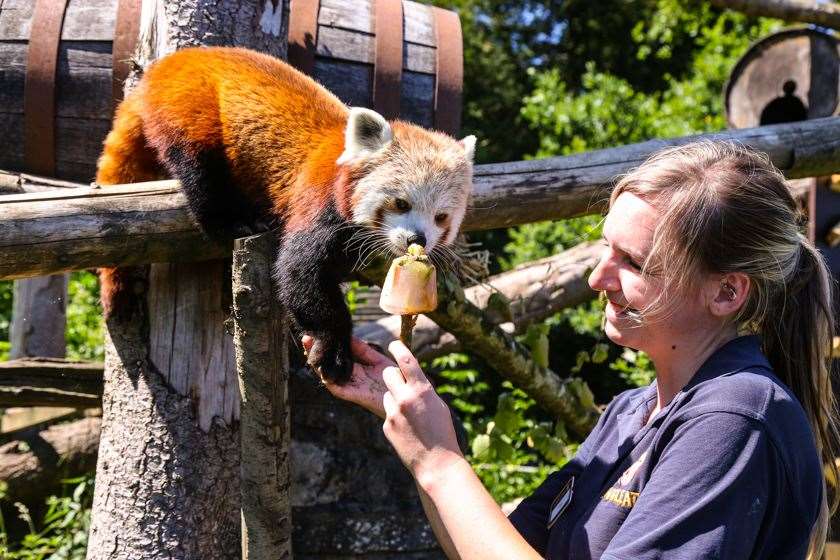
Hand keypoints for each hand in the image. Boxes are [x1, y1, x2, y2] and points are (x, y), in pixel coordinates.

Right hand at [302, 335, 391, 418]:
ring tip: (309, 349)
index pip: (335, 354)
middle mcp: (349, 376)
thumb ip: (362, 350)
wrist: (405, 394)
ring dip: (317, 363)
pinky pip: (337, 388)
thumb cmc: (394, 378)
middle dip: (315, 351)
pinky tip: (321, 370)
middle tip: (306, 337)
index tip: (316, 332)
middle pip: (327, 363)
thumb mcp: (377, 359)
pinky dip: (328, 380)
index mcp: (354, 366)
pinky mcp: (354, 395)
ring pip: (327, 375)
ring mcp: (350, 385)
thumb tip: (347, 336)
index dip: (325, 344)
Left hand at [381, 340, 463, 482]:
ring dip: (395, 399)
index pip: (406, 360)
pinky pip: (388, 412)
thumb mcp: (438, 404)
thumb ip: (423, 389)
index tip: (393, 344)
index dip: (398, 348)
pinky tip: (408, 429)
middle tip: (401, 382)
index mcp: (422, 390)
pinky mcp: (386, 425)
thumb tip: (412, 378)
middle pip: (388, 373)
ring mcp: (393, 412)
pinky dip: (396, 417)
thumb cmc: (443, 432)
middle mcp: (404, 398)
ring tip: (411, 416)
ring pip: (387, 394)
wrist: (436, 463)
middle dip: (393, 375)